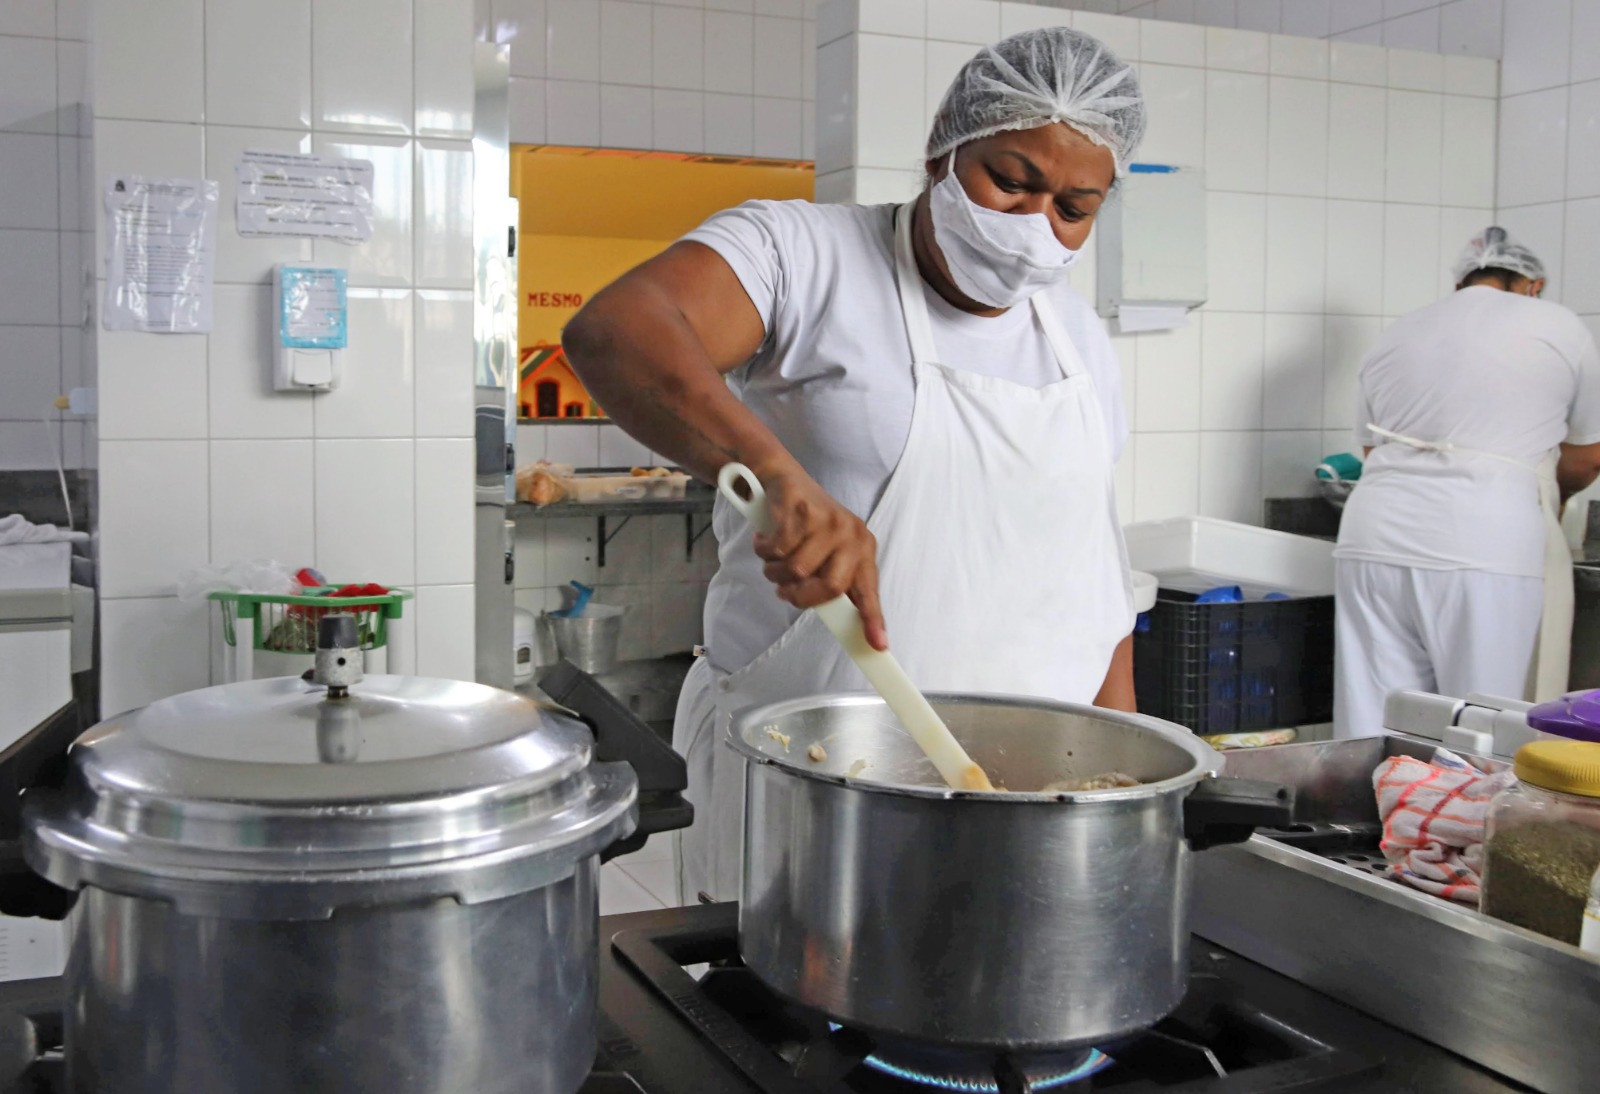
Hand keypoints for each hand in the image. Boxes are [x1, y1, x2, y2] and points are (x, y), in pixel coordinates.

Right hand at [752, 470, 887, 650]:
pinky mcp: (801, 512)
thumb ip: (832, 580)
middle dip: (800, 596)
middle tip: (785, 590)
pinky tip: (765, 538)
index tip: (879, 646)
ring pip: (797, 571)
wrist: (782, 479)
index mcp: (862, 548)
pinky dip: (764, 550)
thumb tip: (837, 619)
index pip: (869, 591)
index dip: (873, 620)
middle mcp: (851, 535)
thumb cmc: (804, 523)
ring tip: (773, 556)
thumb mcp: (826, 551)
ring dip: (775, 571)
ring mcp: (827, 522)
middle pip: (830, 588)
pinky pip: (777, 551)